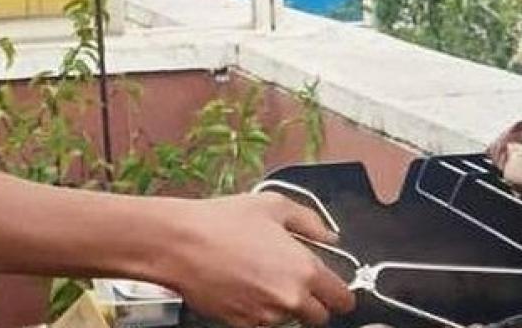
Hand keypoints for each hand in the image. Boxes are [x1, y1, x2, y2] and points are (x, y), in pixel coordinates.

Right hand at [155, 193, 356, 327]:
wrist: (179, 243)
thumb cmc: (223, 221)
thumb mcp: (273, 206)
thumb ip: (310, 222)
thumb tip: (330, 237)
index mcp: (305, 270)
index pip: (343, 300)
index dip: (339, 293)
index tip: (332, 288)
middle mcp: (290, 299)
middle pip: (320, 318)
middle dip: (313, 303)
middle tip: (294, 281)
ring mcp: (265, 316)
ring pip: (289, 320)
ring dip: (283, 306)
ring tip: (260, 278)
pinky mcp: (242, 325)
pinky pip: (262, 324)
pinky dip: (258, 311)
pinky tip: (243, 286)